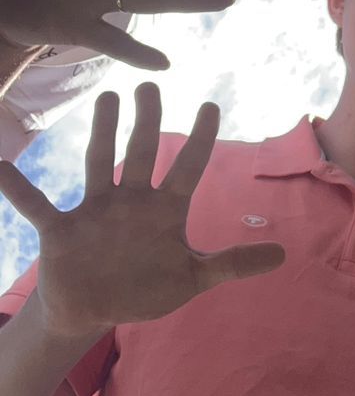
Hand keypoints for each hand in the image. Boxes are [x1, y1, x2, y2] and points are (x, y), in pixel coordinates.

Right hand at [0, 83, 283, 341]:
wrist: (95, 310)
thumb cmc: (146, 287)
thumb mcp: (192, 278)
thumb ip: (232, 264)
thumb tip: (284, 256)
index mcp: (165, 209)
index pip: (188, 166)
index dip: (201, 139)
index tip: (212, 105)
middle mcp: (131, 200)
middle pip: (142, 152)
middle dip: (147, 120)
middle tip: (150, 85)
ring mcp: (95, 211)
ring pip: (99, 162)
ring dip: (101, 132)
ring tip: (105, 97)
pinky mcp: (60, 230)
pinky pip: (36, 204)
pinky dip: (17, 187)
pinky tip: (1, 165)